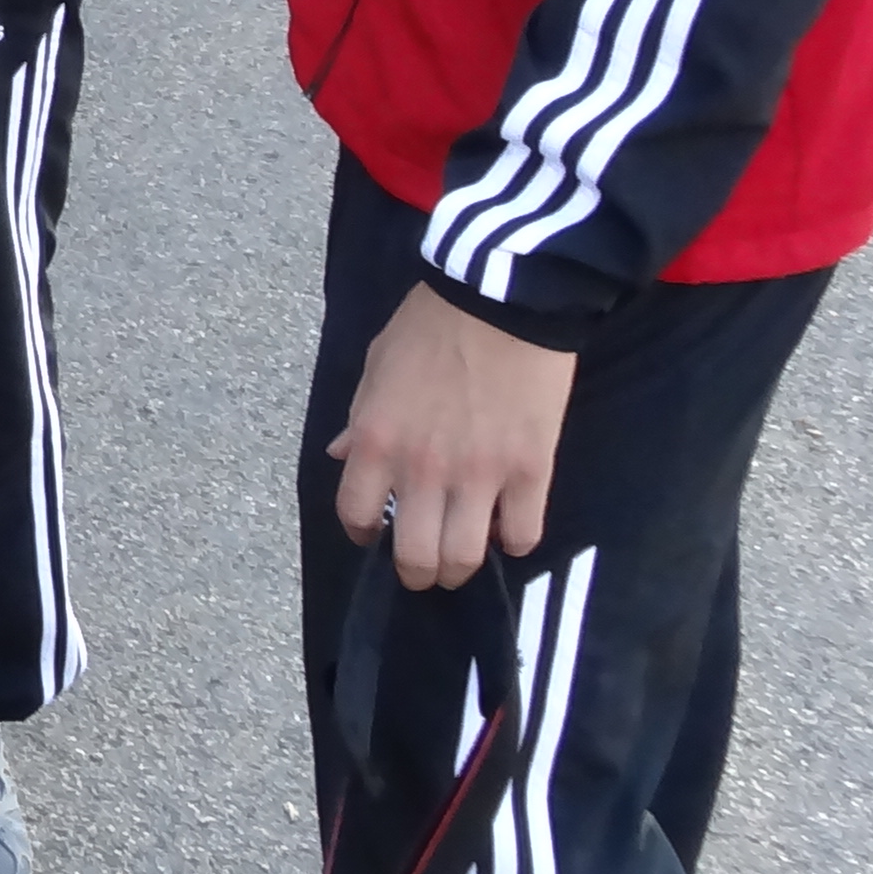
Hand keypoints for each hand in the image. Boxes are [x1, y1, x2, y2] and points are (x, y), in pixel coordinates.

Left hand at [329, 281, 578, 589]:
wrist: (502, 301)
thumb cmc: (430, 327)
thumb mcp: (376, 366)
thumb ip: (359, 418)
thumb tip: (342, 456)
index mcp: (375, 441)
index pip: (356, 515)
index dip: (363, 534)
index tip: (374, 534)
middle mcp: (421, 469)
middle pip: (414, 556)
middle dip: (416, 572)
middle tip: (424, 567)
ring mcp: (479, 475)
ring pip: (464, 557)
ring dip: (460, 568)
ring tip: (461, 560)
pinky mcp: (530, 471)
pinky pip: (522, 534)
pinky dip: (515, 540)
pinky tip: (509, 528)